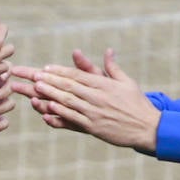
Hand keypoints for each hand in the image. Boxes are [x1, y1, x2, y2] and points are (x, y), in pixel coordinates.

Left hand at [9, 48, 158, 150]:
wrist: (148, 127)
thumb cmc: (137, 103)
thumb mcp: (127, 82)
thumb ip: (113, 68)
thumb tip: (109, 51)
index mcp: (103, 84)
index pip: (77, 75)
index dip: (59, 71)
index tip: (44, 68)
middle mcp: (97, 97)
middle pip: (68, 86)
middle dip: (48, 80)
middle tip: (31, 75)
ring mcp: (94, 112)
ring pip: (68, 101)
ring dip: (50, 94)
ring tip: (34, 89)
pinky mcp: (94, 127)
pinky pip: (74, 119)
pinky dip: (60, 113)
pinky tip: (47, 109)